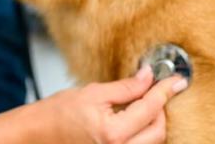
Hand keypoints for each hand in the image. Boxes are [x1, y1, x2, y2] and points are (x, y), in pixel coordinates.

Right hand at [48, 67, 187, 143]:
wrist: (38, 134)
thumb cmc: (56, 114)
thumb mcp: (93, 93)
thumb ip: (125, 87)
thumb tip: (148, 76)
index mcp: (113, 133)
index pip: (150, 108)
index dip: (164, 90)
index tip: (176, 80)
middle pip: (158, 130)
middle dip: (160, 108)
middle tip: (157, 89)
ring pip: (153, 141)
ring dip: (154, 121)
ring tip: (145, 103)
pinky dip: (144, 132)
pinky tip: (138, 119)